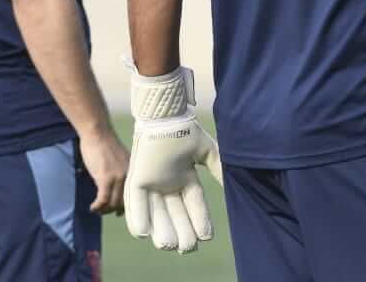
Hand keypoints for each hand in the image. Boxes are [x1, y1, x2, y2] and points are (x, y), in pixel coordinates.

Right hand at [79, 125, 129, 214]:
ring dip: (104, 210)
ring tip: (97, 209)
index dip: (125, 207)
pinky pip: (103, 199)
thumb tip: (117, 188)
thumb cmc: (105, 144)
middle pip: (123, 202)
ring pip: (113, 203)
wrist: (98, 133)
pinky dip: (97, 206)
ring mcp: (118, 176)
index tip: (118, 213)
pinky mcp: (105, 177)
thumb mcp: (119, 160)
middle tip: (102, 211)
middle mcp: (129, 175)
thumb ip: (121, 172)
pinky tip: (92, 207)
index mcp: (134, 170)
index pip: (134, 194)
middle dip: (112, 210)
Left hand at [124, 67, 222, 253]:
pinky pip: (135, 204)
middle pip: (176, 214)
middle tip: (188, 249)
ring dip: (161, 230)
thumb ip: (218, 168)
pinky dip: (138, 218)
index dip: (200, 220)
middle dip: (182, 231)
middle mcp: (168, 184)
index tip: (207, 237)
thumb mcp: (206, 151)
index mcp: (185, 177)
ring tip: (168, 246)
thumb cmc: (185, 130)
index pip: (194, 204)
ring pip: (157, 212)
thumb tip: (230, 184)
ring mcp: (151, 182)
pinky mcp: (136, 178)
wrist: (165, 116)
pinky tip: (143, 234)